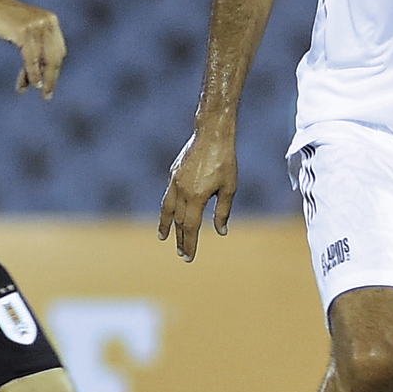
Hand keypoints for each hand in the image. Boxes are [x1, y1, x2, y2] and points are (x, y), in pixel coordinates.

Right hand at [0, 0, 64, 96]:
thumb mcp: (22, 31)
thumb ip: (35, 45)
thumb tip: (42, 74)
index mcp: (50, 19)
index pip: (58, 50)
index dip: (53, 69)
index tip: (48, 83)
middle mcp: (48, 21)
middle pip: (55, 56)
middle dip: (52, 77)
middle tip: (48, 95)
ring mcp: (37, 25)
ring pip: (45, 59)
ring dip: (43, 78)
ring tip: (42, 92)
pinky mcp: (24, 31)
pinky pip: (32, 58)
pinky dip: (33, 72)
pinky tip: (32, 83)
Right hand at [158, 129, 237, 260]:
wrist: (212, 134)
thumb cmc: (225, 161)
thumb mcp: (229, 188)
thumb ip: (222, 211)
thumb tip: (221, 231)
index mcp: (196, 197)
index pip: (190, 227)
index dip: (190, 243)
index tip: (188, 257)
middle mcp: (182, 191)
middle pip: (178, 221)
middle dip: (179, 239)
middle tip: (181, 254)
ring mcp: (175, 181)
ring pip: (168, 209)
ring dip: (166, 225)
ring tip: (163, 237)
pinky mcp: (174, 173)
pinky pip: (169, 195)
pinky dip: (168, 208)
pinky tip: (170, 213)